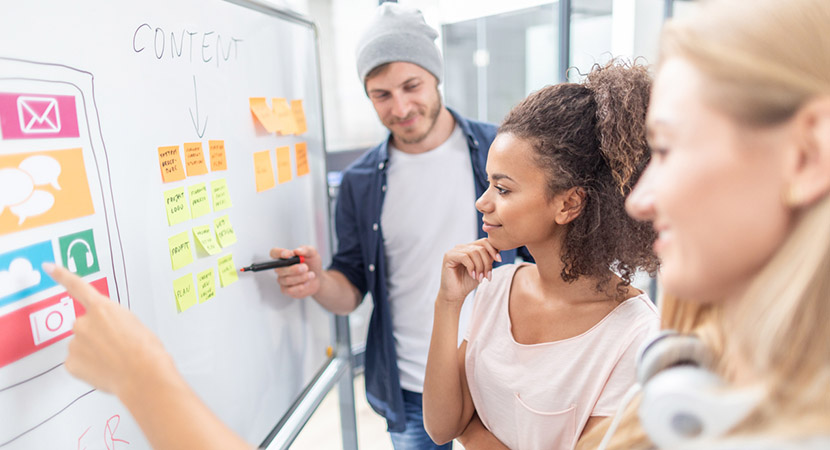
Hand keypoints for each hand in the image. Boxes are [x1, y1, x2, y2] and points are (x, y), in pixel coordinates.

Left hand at [44, 264, 174, 395]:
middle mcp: (84, 323)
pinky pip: (77, 362)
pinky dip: (88, 367)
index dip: (61, 275)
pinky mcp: (71, 363)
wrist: (144, 375)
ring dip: (93, 351)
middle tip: (116, 346)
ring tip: (114, 361)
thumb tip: (105, 332)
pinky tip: (104, 370)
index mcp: (102, 308)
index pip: (77, 287)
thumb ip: (112, 321)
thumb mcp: (133, 324)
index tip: (48, 267)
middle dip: (96, 335)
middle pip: (85, 325)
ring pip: (81, 345)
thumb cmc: (146, 351)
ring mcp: (75, 343)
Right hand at [270, 246, 321, 297]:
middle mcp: (280, 268)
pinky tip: (307, 283)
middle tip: (306, 267)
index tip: (290, 254)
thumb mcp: (313, 254)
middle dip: (294, 269)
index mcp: (284, 257)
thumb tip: (297, 250)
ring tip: (311, 275)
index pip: (274, 253)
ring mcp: (282, 280)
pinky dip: (300, 287)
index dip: (279, 253)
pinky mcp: (286, 290)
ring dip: (301, 277)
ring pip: (287, 280)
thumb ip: (306, 250)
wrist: (318, 278)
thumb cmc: (312, 264)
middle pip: (280, 269)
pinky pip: (289, 290)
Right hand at [438, 239, 500, 303]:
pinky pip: (465, 257)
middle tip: (488, 276)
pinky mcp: (449, 256)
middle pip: (480, 248)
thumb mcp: (482, 268)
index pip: (484, 242)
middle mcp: (461, 247)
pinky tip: (472, 275)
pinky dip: (471, 267)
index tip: (499, 260)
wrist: (456, 294)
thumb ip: (488, 258)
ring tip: (480, 278)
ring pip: (474, 252)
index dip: (493, 249)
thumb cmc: (468, 282)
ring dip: (480, 267)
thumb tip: (499, 248)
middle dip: (487, 262)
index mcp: (469, 248)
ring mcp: (454, 251)